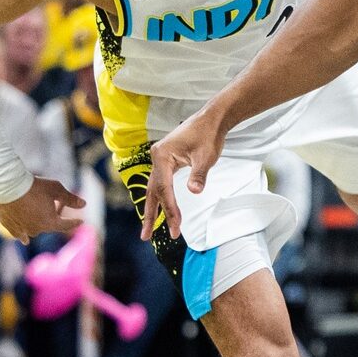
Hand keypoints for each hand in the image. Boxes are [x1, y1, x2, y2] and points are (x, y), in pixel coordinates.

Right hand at [0, 177, 85, 239]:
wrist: (8, 186)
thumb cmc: (35, 186)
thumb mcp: (56, 189)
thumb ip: (70, 199)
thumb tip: (84, 204)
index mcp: (50, 222)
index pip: (66, 225)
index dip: (74, 222)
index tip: (81, 221)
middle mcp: (37, 230)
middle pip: (50, 226)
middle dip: (55, 218)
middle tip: (58, 206)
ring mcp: (22, 230)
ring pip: (35, 230)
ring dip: (39, 225)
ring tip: (40, 216)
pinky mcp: (9, 226)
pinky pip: (19, 234)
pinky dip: (23, 235)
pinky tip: (25, 240)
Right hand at [142, 107, 225, 240]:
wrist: (211, 119)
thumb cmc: (209, 135)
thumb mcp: (206, 157)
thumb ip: (199, 175)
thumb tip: (194, 191)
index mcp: (162, 156)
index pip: (163, 189)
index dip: (169, 210)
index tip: (175, 227)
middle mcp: (157, 158)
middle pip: (153, 191)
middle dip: (151, 215)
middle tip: (146, 237)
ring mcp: (160, 159)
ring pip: (154, 188)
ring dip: (152, 209)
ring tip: (148, 230)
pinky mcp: (166, 161)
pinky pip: (160, 183)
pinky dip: (160, 198)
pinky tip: (159, 210)